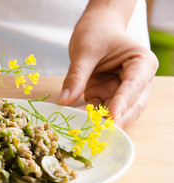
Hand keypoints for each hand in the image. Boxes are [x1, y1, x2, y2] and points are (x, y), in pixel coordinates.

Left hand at [57, 5, 157, 127]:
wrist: (96, 28)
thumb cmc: (96, 33)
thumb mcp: (85, 50)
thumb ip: (77, 75)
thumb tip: (65, 101)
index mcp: (142, 64)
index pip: (134, 86)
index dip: (123, 103)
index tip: (112, 118)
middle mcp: (137, 81)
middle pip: (131, 106)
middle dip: (114, 118)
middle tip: (97, 131)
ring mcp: (121, 91)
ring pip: (114, 113)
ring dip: (98, 121)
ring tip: (81, 127)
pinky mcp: (106, 96)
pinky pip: (98, 110)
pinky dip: (87, 116)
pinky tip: (74, 119)